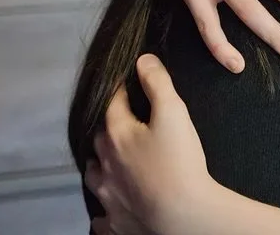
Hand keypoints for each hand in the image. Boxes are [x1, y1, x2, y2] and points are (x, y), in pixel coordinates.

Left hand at [87, 54, 223, 234]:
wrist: (184, 217)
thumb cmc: (180, 164)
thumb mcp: (174, 113)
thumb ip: (158, 83)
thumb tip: (143, 61)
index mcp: (116, 135)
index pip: (112, 103)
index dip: (120, 89)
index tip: (126, 82)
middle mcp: (104, 165)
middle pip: (99, 139)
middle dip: (108, 127)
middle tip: (122, 121)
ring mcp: (107, 196)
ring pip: (94, 176)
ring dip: (100, 166)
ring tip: (112, 161)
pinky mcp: (115, 222)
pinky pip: (101, 215)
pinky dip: (105, 207)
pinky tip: (112, 203)